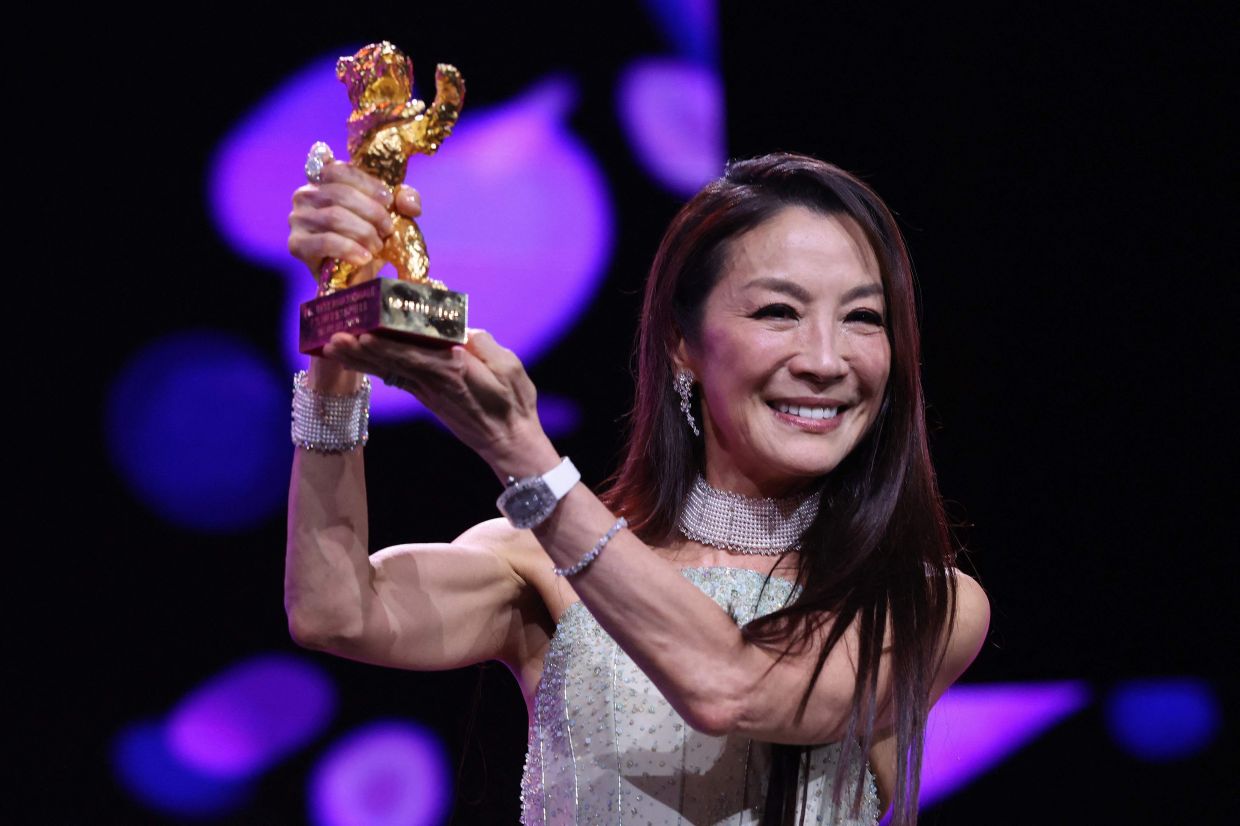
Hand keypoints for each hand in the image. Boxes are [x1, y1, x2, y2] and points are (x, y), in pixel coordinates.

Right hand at [287, 162, 422, 279]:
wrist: (354, 278)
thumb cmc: (369, 239)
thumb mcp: (389, 214)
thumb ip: (403, 200)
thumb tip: (409, 204)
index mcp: (323, 180)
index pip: (340, 170)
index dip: (367, 183)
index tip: (388, 201)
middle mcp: (305, 194)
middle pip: (339, 194)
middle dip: (371, 212)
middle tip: (387, 230)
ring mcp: (298, 219)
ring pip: (334, 216)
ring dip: (364, 232)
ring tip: (377, 247)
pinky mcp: (297, 244)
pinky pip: (326, 241)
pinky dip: (349, 248)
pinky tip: (365, 257)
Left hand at [322, 329, 558, 476]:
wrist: (508, 441)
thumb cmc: (513, 403)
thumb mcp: (509, 366)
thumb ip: (484, 344)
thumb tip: (463, 329)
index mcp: (452, 370)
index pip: (412, 355)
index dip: (385, 345)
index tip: (361, 334)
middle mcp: (433, 381)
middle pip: (390, 361)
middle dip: (359, 350)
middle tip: (331, 339)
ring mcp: (428, 391)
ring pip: (388, 369)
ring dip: (359, 358)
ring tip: (333, 347)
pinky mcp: (427, 396)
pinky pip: (396, 377)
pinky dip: (375, 366)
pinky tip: (358, 359)